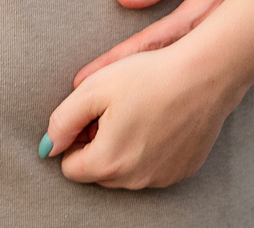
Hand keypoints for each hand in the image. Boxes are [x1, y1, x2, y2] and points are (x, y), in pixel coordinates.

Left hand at [43, 42, 244, 190]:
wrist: (206, 74)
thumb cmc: (149, 75)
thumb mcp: (94, 88)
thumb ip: (62, 121)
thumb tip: (47, 147)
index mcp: (107, 162)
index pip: (70, 167)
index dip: (75, 139)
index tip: (92, 115)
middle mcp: (134, 180)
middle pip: (97, 172)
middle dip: (98, 146)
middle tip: (115, 110)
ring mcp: (160, 179)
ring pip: (125, 172)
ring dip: (123, 150)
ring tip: (139, 112)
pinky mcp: (182, 171)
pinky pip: (153, 169)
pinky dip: (150, 151)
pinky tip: (160, 120)